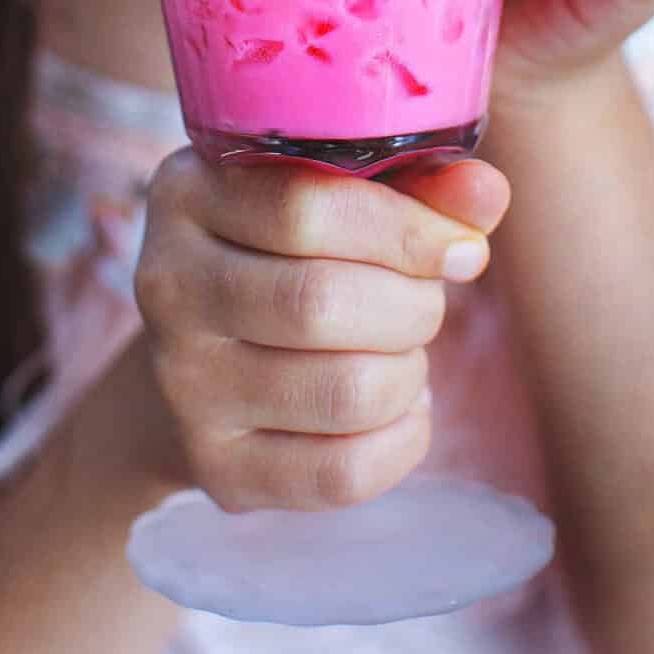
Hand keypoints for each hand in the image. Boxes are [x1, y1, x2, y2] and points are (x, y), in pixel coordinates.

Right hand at [134, 150, 509, 512]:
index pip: (307, 208)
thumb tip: (486, 192)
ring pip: (345, 391)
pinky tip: (396, 406)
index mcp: (186, 191)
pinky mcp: (214, 466)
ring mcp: (182, 383)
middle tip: (424, 298)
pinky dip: (403, 438)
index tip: (462, 246)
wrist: (209, 349)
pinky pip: (343, 472)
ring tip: (403, 348)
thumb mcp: (337, 190)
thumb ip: (417, 182)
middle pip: (322, 303)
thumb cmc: (293, 246)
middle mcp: (167, 284)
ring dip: (409, 370)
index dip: (406, 229)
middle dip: (412, 304)